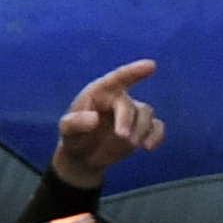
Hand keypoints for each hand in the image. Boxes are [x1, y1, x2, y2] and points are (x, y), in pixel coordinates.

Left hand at [49, 60, 164, 190]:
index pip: (119, 78)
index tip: (150, 65)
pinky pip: (156, 127)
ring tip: (131, 145)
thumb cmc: (73, 137)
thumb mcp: (66, 130)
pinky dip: (156, 136)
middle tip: (123, 138)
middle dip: (128, 121)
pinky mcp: (142, 129)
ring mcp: (133, 114)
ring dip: (141, 130)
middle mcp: (119, 99)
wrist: (83, 157)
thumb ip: (74, 123)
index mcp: (100, 92)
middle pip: (131, 105)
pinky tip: (148, 147)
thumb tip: (94, 118)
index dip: (134, 71)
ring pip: (146, 115)